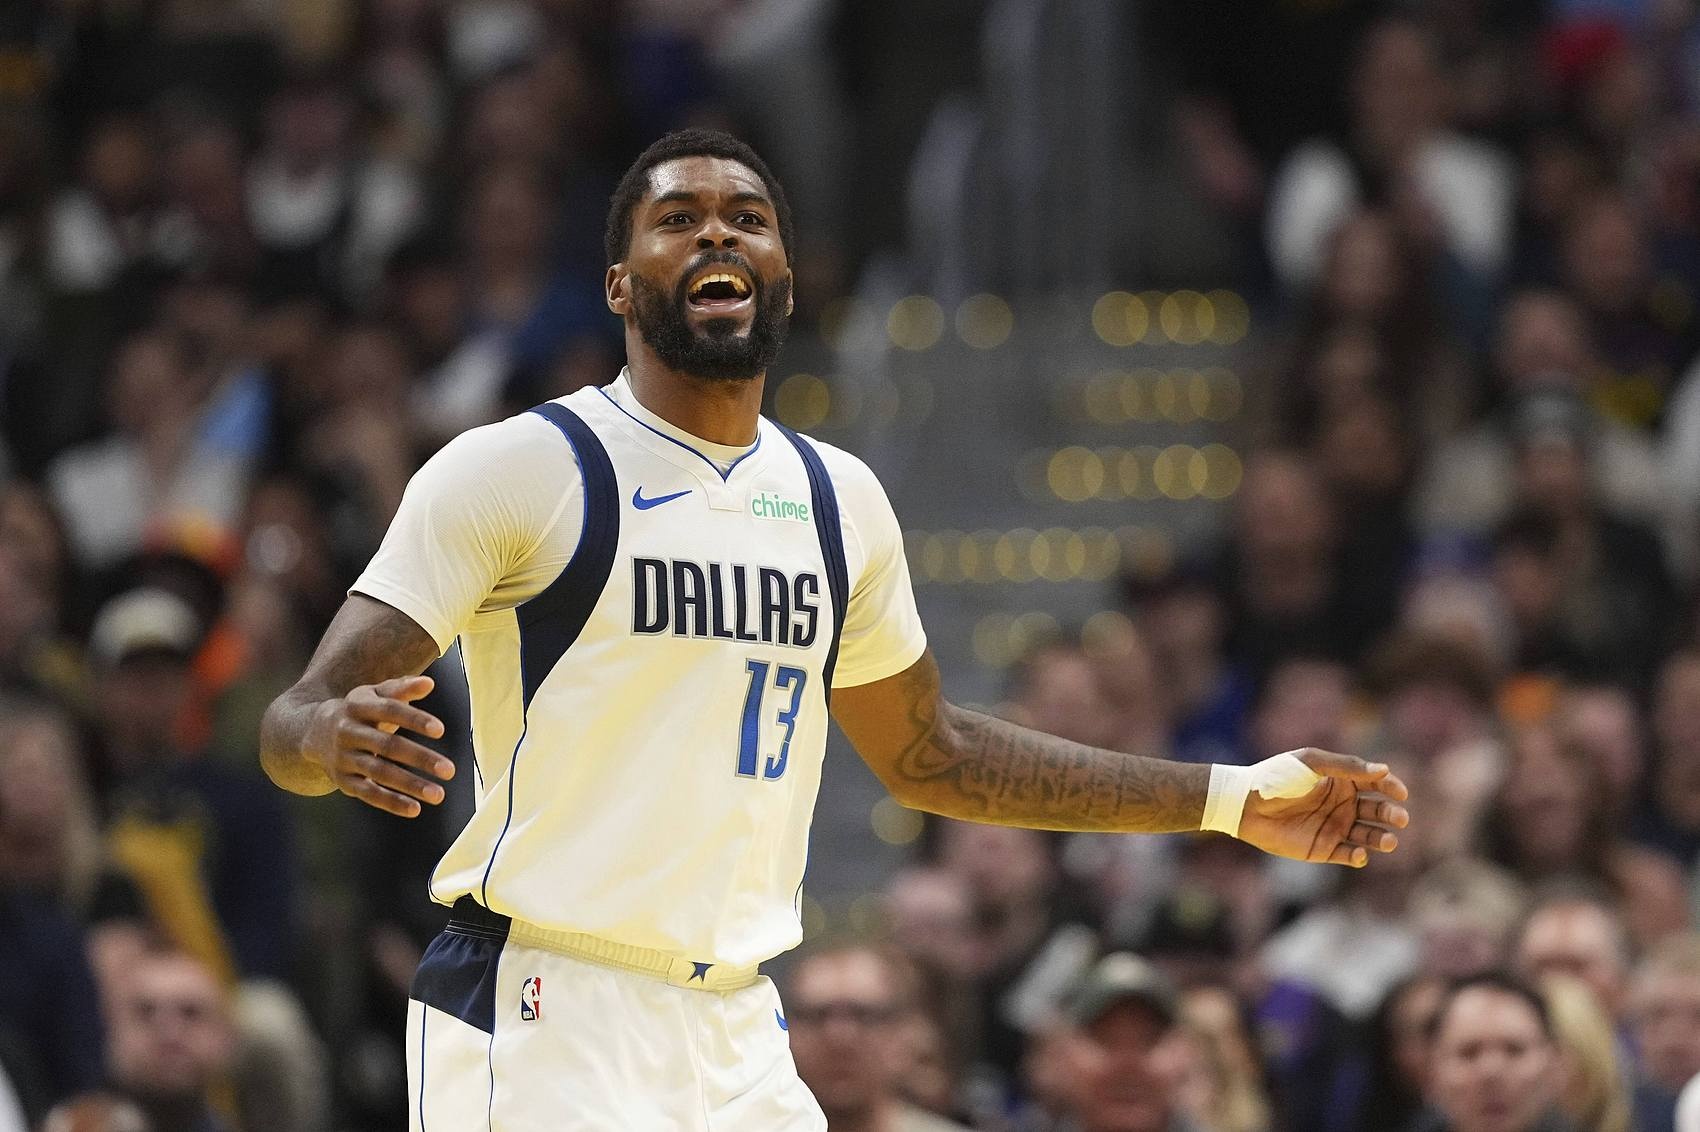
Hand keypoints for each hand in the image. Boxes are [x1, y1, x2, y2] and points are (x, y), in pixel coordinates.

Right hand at [304, 675, 452, 816]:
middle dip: (419, 758)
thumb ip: (402, 688)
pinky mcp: (343, 781)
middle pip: (387, 745)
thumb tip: (429, 684)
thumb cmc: (358, 709)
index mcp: (358, 705)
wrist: (312, 731)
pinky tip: (415, 809)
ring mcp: (344, 758)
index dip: (414, 719)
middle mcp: (348, 732)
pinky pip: (368, 793)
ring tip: (438, 794)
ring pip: (379, 772)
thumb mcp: (374, 694)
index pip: (389, 710)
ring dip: (410, 785)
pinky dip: (391, 802)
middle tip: (450, 770)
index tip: (441, 730)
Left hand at [1234, 749, 1408, 867]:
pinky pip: (1348, 855)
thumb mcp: (1311, 763)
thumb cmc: (1277, 776)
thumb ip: (1346, 766)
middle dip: (1392, 814)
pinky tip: (1359, 853)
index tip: (1401, 793)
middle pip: (1377, 811)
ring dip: (1381, 838)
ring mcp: (1335, 827)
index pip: (1377, 784)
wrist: (1246, 804)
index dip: (1392, 788)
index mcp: (1342, 780)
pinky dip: (1358, 856)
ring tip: (1388, 841)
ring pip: (1368, 835)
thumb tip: (1383, 770)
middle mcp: (1343, 804)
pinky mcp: (1324, 849)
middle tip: (1400, 819)